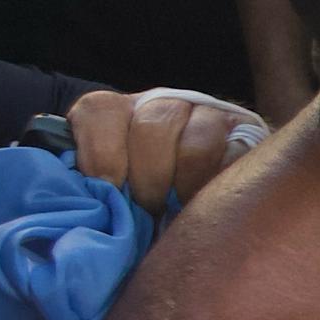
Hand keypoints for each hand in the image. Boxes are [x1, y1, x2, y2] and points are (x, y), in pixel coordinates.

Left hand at [63, 87, 264, 203]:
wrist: (207, 213)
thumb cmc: (144, 207)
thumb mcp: (109, 195)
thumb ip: (89, 192)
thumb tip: (75, 206)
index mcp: (118, 114)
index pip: (100, 110)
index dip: (101, 150)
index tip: (109, 187)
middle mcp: (162, 105)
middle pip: (153, 125)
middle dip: (148, 178)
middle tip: (149, 210)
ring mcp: (207, 117)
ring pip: (197, 141)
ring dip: (185, 184)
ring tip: (181, 210)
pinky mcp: (244, 136)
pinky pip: (234, 156)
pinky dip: (219, 184)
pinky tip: (211, 202)